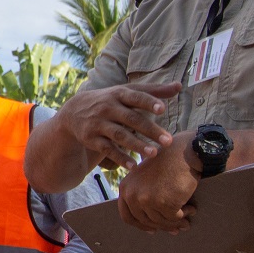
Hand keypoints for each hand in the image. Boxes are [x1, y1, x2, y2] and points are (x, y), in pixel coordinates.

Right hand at [54, 83, 181, 170]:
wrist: (74, 112)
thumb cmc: (110, 101)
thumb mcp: (127, 92)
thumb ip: (153, 91)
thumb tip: (179, 86)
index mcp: (119, 94)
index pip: (135, 97)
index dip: (148, 102)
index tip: (162, 109)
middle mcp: (108, 108)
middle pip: (131, 119)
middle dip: (150, 130)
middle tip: (168, 141)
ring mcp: (99, 124)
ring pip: (119, 135)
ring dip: (137, 145)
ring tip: (154, 154)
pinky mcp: (92, 139)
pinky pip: (107, 150)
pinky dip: (120, 158)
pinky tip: (133, 166)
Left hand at [117, 136, 198, 231]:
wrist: (183, 152)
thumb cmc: (167, 164)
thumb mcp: (145, 179)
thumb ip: (143, 198)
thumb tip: (151, 227)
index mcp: (125, 188)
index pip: (128, 216)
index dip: (141, 226)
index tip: (153, 230)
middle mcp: (132, 195)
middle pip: (146, 221)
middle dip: (163, 226)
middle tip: (177, 229)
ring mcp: (147, 199)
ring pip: (162, 221)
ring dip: (176, 222)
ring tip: (187, 218)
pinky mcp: (164, 202)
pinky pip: (175, 217)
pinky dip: (184, 215)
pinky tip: (192, 209)